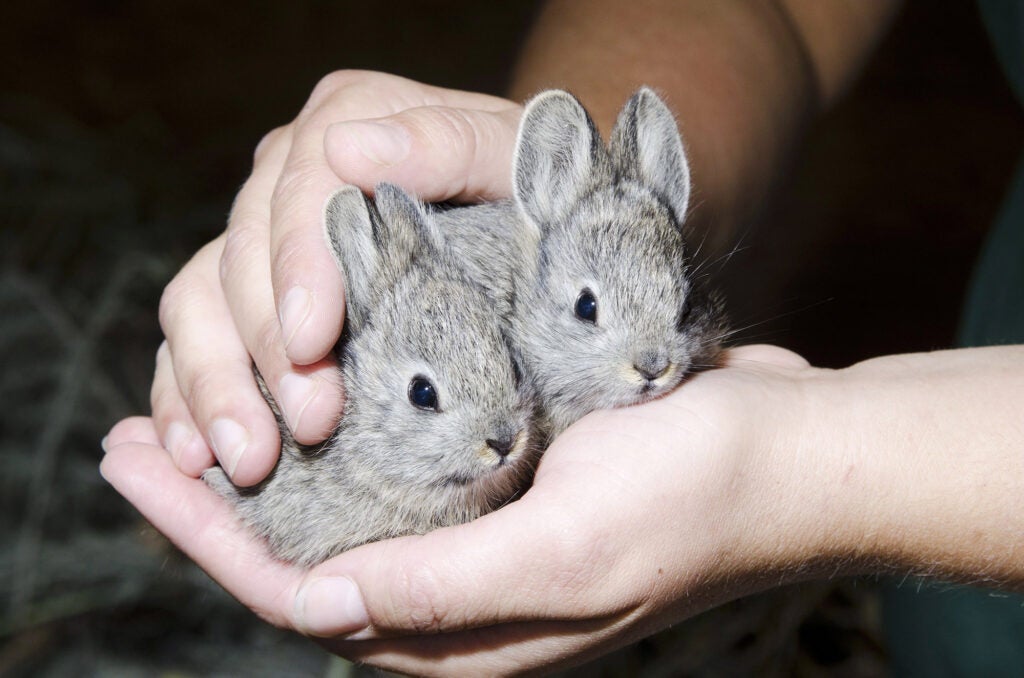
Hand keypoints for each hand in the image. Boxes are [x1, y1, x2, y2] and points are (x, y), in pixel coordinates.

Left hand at [103, 345, 826, 675]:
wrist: (789, 451)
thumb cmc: (698, 496)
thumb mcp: (572, 547)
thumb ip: (448, 590)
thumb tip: (319, 610)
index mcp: (471, 636)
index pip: (304, 598)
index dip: (210, 541)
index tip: (141, 471)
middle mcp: (466, 599)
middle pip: (305, 560)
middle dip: (212, 507)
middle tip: (131, 440)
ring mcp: (485, 542)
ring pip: (343, 518)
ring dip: (264, 472)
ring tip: (188, 418)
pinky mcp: (507, 491)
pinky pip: (397, 476)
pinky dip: (335, 443)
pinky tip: (300, 400)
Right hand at [149, 71, 522, 484]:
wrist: (531, 219)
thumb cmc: (532, 191)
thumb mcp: (514, 159)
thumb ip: (448, 143)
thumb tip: (350, 147)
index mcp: (351, 118)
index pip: (301, 190)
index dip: (298, 266)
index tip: (312, 339)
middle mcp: (291, 172)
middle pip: (242, 256)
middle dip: (266, 349)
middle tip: (309, 425)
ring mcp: (265, 234)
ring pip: (199, 302)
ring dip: (214, 386)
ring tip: (245, 459)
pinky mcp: (250, 293)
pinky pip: (194, 341)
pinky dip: (186, 398)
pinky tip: (198, 455)